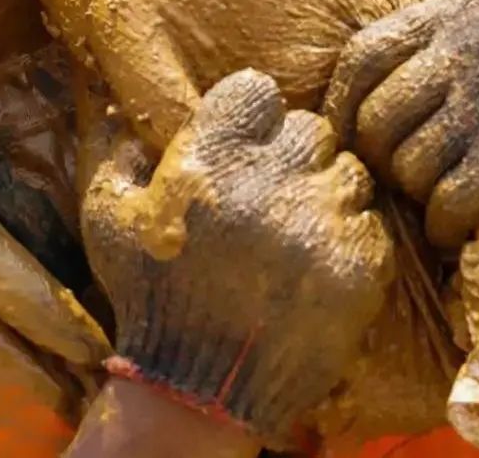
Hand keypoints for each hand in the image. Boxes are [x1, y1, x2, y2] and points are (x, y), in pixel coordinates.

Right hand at [80, 71, 394, 450]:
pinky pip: (371, 224)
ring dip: (324, 192)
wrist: (197, 387)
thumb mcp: (107, 218)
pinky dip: (348, 238)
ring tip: (298, 225)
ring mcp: (320, 224)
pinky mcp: (357, 268)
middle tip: (272, 186)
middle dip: (292, 152)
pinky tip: (317, 262)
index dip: (250, 112)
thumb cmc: (147, 294)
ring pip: (348, 173)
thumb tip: (130, 118)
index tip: (245, 137)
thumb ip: (117, 156)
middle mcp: (271, 182)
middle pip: (311, 129)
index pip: (257, 91)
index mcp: (211, 161)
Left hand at [324, 0, 478, 248]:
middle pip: (378, 117)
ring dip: (422, 195)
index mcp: (462, 10)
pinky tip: (461, 228)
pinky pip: (447, 201)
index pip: (362, 55)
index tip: (345, 141)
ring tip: (448, 197)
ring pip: (410, 163)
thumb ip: (420, 65)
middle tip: (407, 182)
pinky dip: (445, 226)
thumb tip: (331, 116)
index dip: (341, 107)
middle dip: (382, 162)